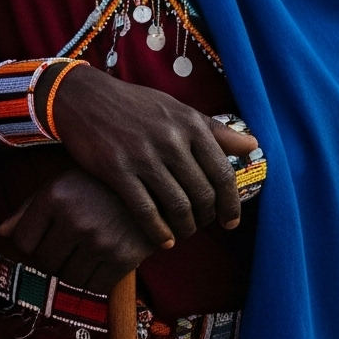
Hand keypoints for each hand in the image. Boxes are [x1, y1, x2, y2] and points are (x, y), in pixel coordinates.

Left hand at [0, 168, 152, 290]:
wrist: (153, 184)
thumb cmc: (98, 184)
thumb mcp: (62, 184)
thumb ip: (29, 209)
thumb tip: (0, 234)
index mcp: (55, 197)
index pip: (23, 242)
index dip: (31, 243)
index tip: (44, 236)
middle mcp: (75, 220)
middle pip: (44, 263)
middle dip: (51, 258)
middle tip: (66, 246)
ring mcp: (100, 241)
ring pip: (68, 278)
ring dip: (71, 271)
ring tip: (83, 252)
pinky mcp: (123, 259)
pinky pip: (94, 287)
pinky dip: (92, 280)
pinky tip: (100, 260)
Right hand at [50, 68, 254, 246]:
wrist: (84, 98)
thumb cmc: (135, 105)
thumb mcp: (177, 109)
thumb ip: (215, 130)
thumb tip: (253, 145)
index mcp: (189, 124)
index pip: (222, 174)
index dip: (231, 204)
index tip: (231, 222)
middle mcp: (170, 139)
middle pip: (202, 194)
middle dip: (206, 218)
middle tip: (201, 226)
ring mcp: (143, 155)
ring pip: (177, 206)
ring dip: (185, 228)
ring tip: (183, 232)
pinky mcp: (117, 170)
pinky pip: (146, 211)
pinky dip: (159, 231)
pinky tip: (163, 239)